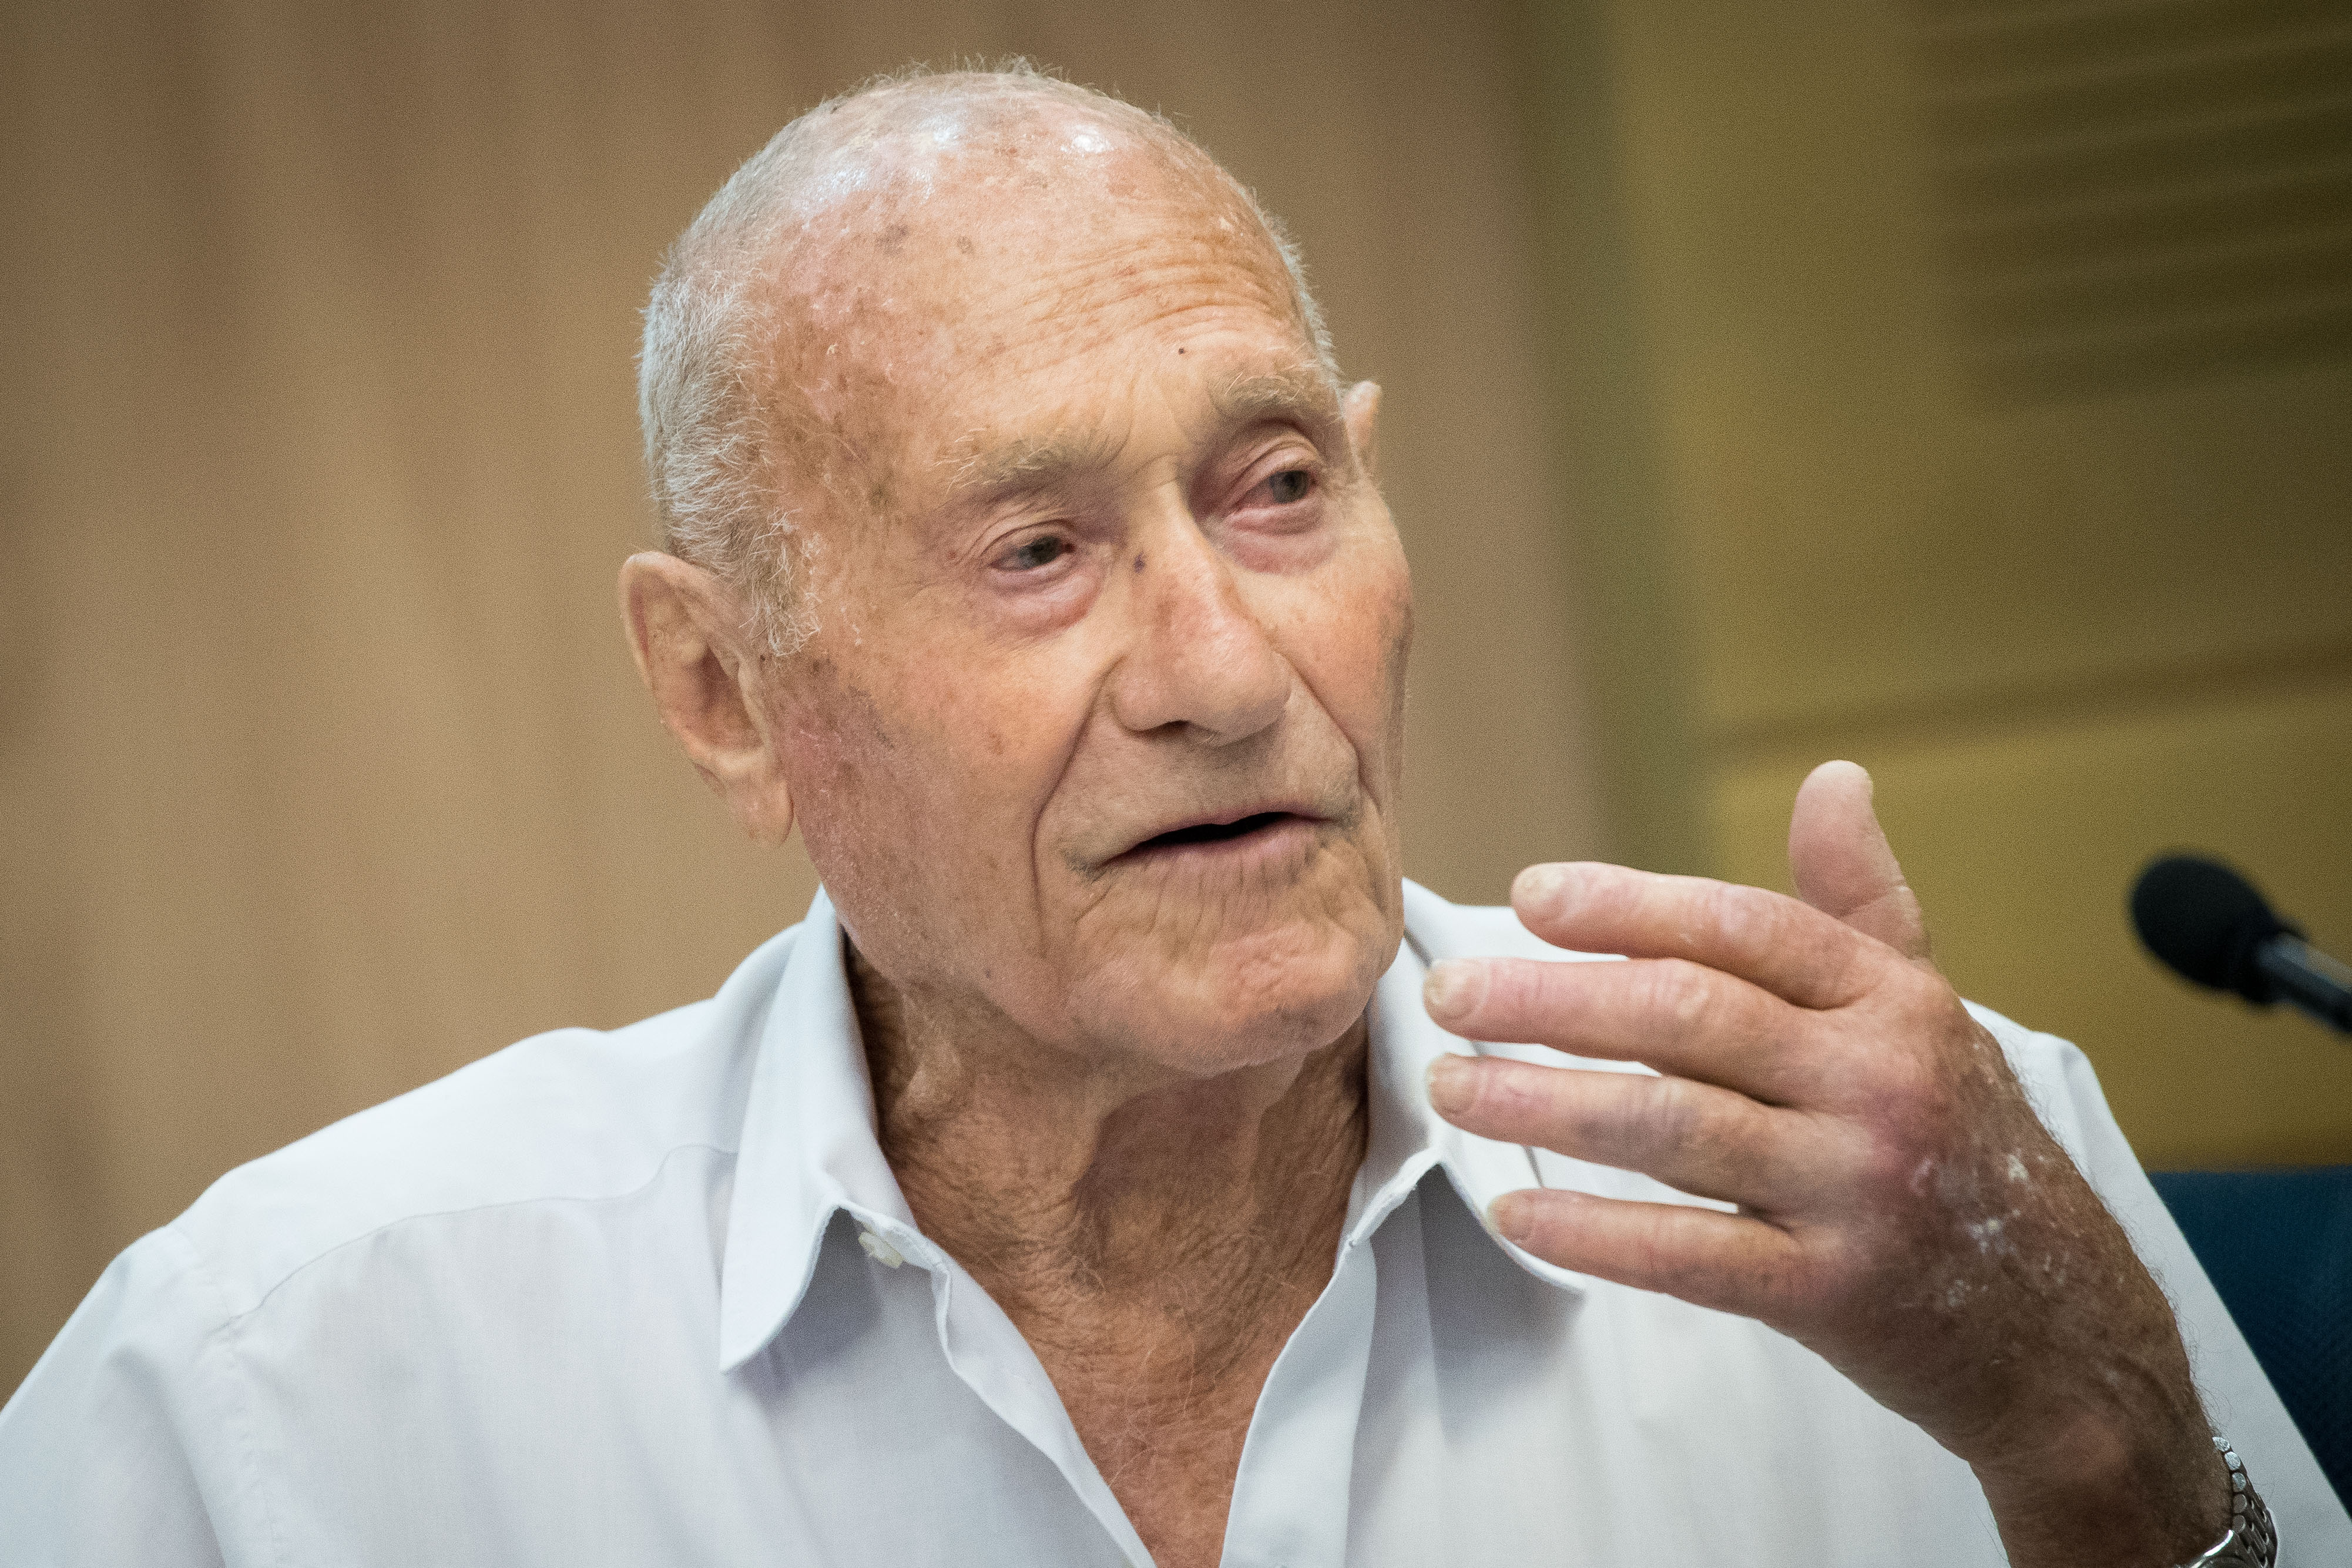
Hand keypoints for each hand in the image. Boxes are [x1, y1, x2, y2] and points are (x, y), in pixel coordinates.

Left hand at [1422, 761, 2227, 1567]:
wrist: (2067, 1331)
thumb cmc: (1966, 1147)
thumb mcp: (1929, 1014)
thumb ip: (1861, 902)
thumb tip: (1833, 777)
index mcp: (1896, 1001)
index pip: (1741, 929)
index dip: (1628, 907)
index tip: (1528, 899)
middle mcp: (1880, 1083)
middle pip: (1687, 1018)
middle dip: (1549, 1001)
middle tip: (1448, 993)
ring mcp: (1858, 1190)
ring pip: (1670, 1129)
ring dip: (1541, 1105)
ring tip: (1449, 1086)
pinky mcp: (1832, 1294)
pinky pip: (1687, 1255)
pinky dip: (1592, 1235)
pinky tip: (1514, 1213)